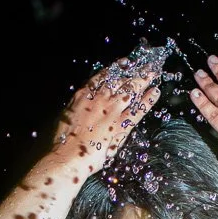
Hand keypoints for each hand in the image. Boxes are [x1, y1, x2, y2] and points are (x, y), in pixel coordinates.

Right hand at [52, 60, 161, 176]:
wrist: (68, 155)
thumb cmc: (62, 141)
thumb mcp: (65, 116)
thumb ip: (76, 107)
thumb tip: (81, 103)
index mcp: (84, 96)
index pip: (102, 77)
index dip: (115, 69)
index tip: (124, 63)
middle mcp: (100, 99)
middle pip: (120, 80)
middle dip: (133, 71)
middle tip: (145, 65)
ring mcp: (112, 111)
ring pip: (131, 90)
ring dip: (143, 79)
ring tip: (152, 73)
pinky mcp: (121, 125)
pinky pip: (138, 109)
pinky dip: (148, 100)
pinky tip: (155, 92)